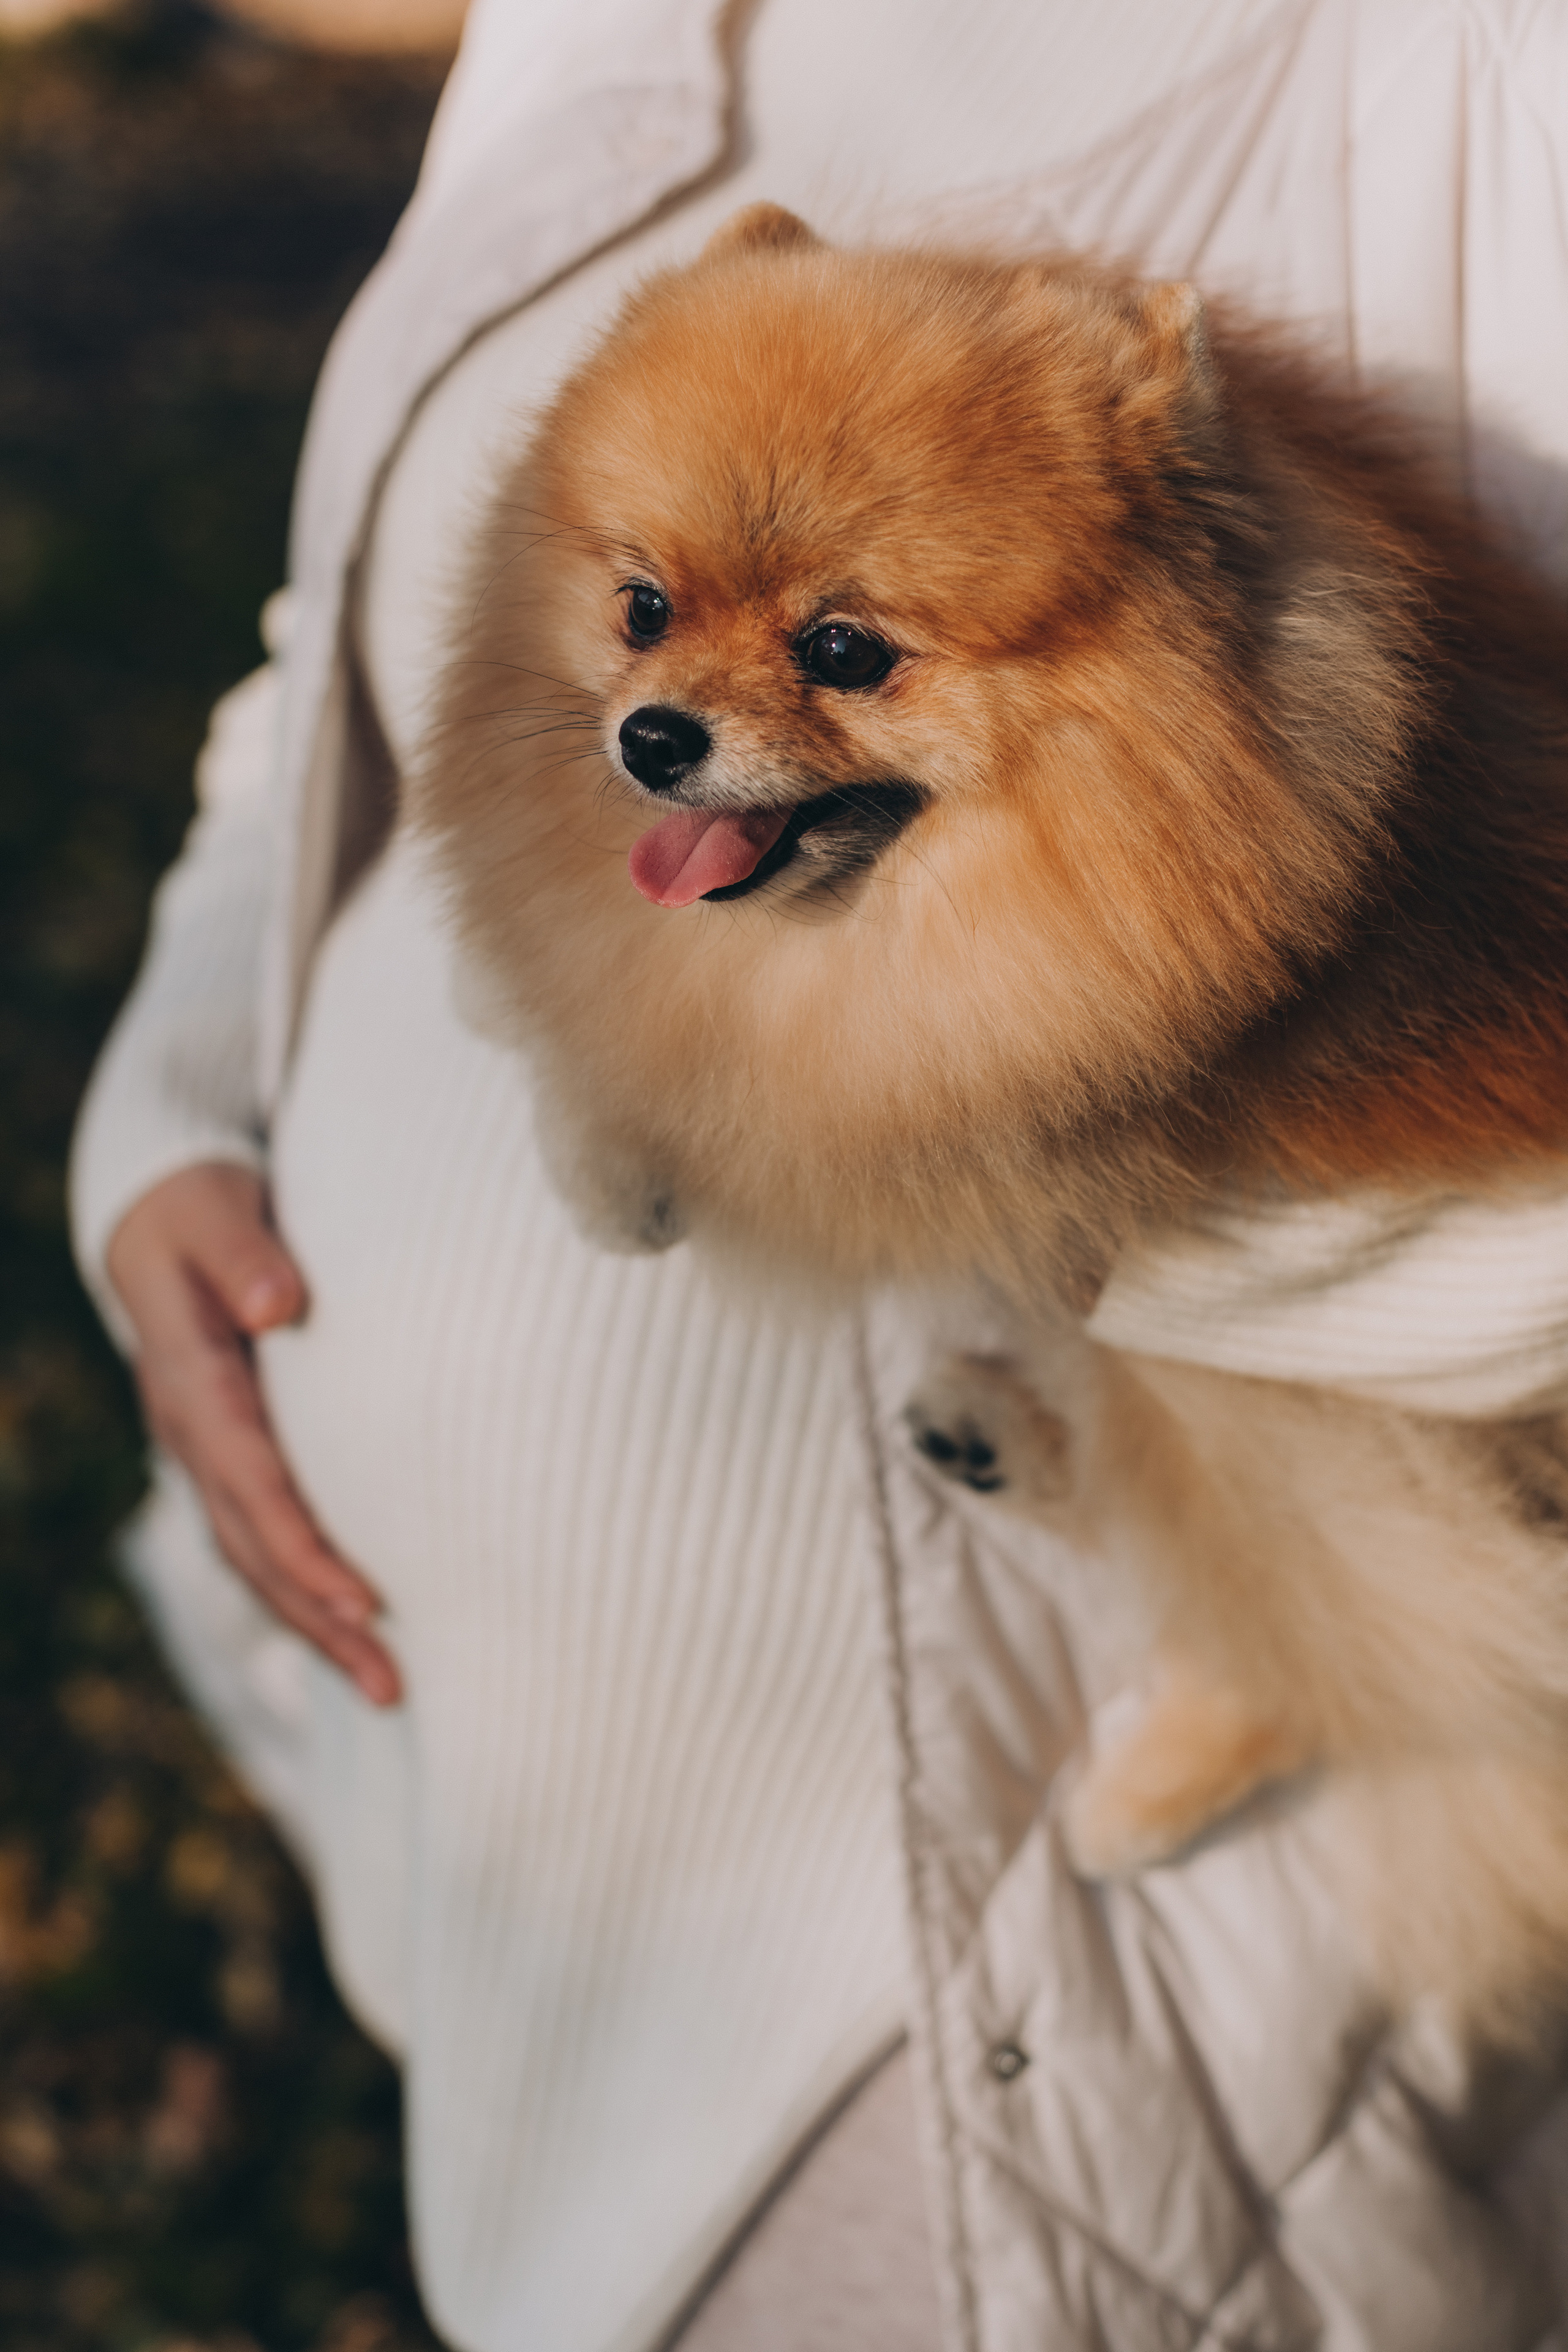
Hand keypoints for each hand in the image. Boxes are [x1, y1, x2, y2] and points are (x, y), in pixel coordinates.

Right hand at [106, 1163, 400, 1705]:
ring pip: (258, 1559)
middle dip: (321, 1621)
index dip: (305, 1549)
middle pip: (257, 1549)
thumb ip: (247, 1255)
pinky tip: (354, 1632)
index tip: (364, 1602)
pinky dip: (304, 1592)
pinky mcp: (231, 1457)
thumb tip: (279, 1304)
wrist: (158, 1215)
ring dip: (317, 1627)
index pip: (254, 1487)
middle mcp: (195, 1437)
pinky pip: (263, 1540)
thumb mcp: (216, 1214)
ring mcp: (207, 1455)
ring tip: (387, 1689)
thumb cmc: (201, 1210)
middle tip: (393, 1686)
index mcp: (195, 1388)